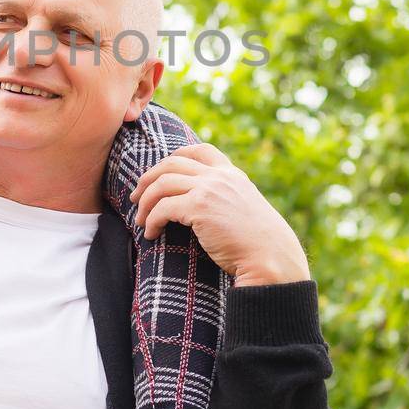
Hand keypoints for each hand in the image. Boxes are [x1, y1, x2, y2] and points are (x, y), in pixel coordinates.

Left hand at [130, 143, 310, 286]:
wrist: (271, 258)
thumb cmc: (259, 245)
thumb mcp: (244, 210)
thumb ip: (226, 200)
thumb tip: (201, 208)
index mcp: (232, 175)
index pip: (200, 151)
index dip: (175, 156)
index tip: (159, 171)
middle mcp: (220, 176)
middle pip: (172, 163)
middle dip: (148, 178)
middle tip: (136, 198)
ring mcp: (209, 189)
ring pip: (162, 183)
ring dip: (145, 202)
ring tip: (140, 220)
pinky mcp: (199, 207)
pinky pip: (163, 208)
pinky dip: (151, 220)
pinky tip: (151, 233)